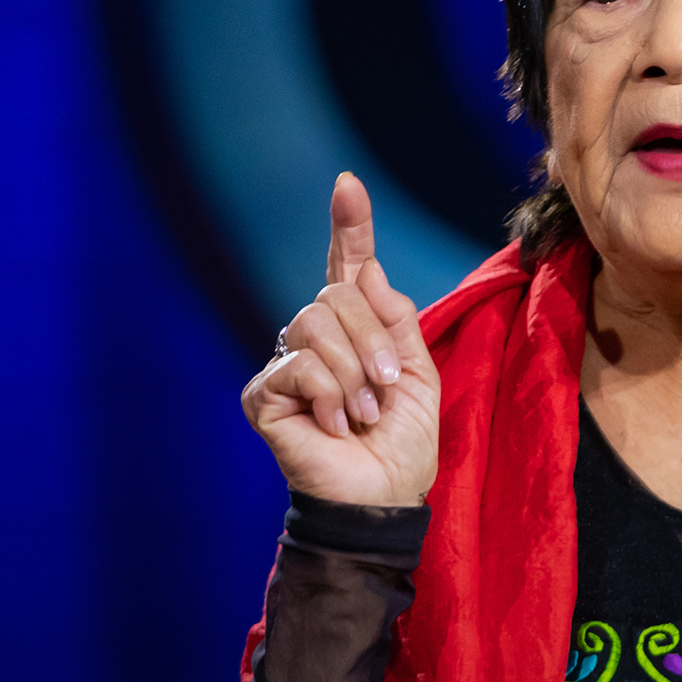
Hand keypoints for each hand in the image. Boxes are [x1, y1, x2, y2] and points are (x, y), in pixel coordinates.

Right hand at [243, 173, 440, 507]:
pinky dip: (329, 396)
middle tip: (384, 388)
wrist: (383, 496)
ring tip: (361, 412)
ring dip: (353, 373)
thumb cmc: (402, 444)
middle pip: (335, 296)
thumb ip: (396, 320)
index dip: (349, 227)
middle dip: (372, 341)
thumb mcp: (418, 373)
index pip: (347, 269)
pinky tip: (333, 425)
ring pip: (315, 325)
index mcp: (356, 331)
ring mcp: (286, 365)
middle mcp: (314, 340)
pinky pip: (299, 365)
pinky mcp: (264, 396)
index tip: (348, 184)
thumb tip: (368, 270)